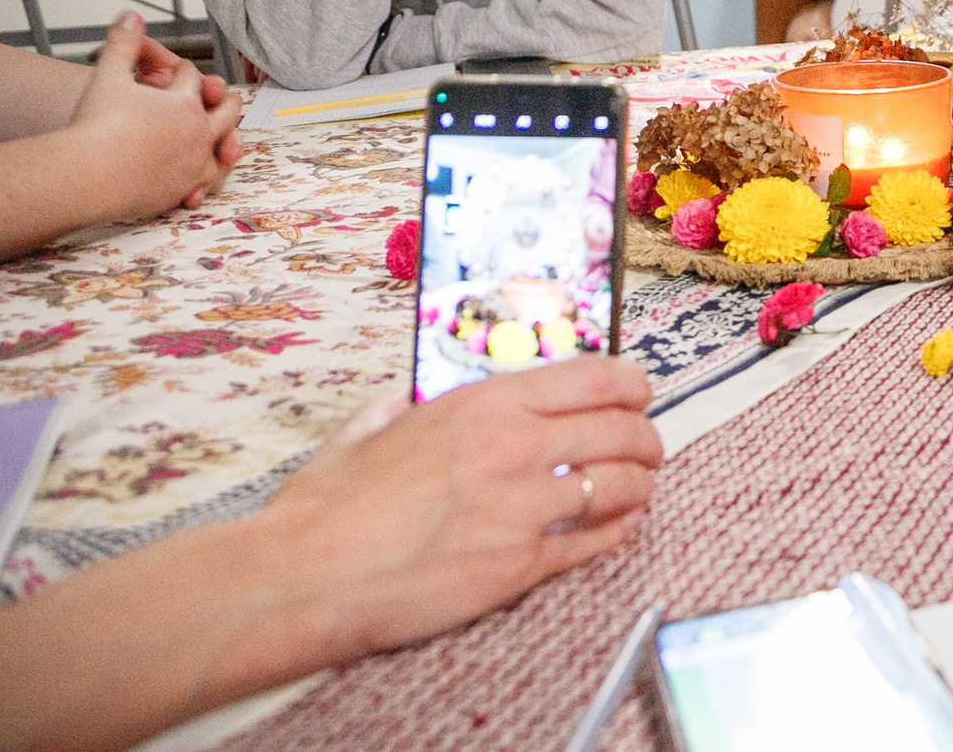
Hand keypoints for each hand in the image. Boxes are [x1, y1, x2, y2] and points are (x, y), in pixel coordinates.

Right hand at [69, 13, 244, 215]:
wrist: (87, 175)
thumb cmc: (97, 126)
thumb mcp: (108, 76)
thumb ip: (122, 44)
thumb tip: (130, 15)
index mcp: (183, 102)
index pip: (191, 78)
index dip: (183, 70)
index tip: (179, 69)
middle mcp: (197, 133)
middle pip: (225, 111)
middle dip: (224, 100)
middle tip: (222, 95)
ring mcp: (193, 165)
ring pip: (223, 152)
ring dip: (226, 143)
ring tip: (227, 142)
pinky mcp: (181, 191)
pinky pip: (203, 186)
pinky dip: (204, 182)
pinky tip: (200, 185)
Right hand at [256, 357, 659, 660]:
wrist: (307, 576)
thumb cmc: (329, 507)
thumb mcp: (370, 427)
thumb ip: (406, 403)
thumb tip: (418, 393)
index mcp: (486, 404)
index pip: (597, 376)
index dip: (632, 383)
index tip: (637, 391)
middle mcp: (516, 447)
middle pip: (624, 429)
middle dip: (645, 437)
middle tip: (645, 445)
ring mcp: (524, 507)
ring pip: (623, 484)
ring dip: (640, 484)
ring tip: (637, 486)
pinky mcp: (521, 565)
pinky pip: (595, 542)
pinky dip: (617, 532)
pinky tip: (618, 527)